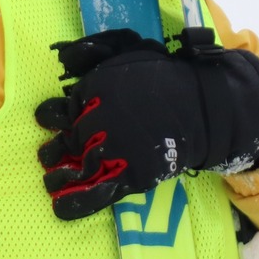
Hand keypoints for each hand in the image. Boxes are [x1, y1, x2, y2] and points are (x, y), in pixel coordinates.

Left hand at [36, 27, 258, 220]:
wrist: (204, 105)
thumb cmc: (164, 75)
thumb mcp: (127, 51)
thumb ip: (93, 52)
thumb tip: (62, 56)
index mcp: (92, 92)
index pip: (57, 112)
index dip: (55, 119)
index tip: (58, 122)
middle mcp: (96, 123)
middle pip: (64, 142)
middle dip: (56, 149)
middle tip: (55, 153)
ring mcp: (112, 152)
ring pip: (72, 171)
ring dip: (56, 178)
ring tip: (53, 180)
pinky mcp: (129, 177)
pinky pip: (93, 196)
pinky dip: (73, 204)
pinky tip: (60, 207)